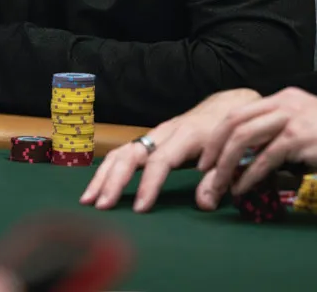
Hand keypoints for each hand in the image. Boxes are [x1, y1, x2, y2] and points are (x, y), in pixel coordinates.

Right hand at [79, 88, 260, 211]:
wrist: (226, 107)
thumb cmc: (228, 135)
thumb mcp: (230, 155)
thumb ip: (217, 180)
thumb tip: (204, 205)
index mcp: (185, 135)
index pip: (161, 161)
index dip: (149, 184)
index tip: (139, 208)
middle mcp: (164, 133)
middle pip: (131, 154)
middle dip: (113, 181)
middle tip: (100, 206)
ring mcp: (153, 135)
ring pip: (120, 152)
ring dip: (102, 176)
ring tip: (87, 200)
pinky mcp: (148, 140)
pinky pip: (122, 153)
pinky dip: (106, 170)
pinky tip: (95, 188)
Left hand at [186, 88, 316, 211]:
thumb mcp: (305, 127)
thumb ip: (280, 133)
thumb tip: (254, 154)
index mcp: (283, 97)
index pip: (240, 112)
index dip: (219, 134)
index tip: (209, 156)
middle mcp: (284, 102)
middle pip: (235, 122)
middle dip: (215, 148)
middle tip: (204, 170)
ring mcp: (292, 118)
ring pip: (245, 138)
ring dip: (227, 164)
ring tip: (219, 184)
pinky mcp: (300, 138)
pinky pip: (266, 158)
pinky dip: (250, 175)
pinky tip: (243, 188)